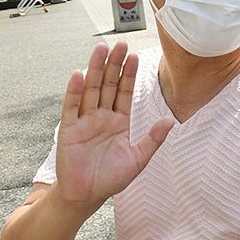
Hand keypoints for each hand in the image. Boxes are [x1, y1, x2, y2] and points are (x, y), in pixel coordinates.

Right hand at [55, 42, 173, 207]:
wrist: (87, 196)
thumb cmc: (111, 178)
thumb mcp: (138, 159)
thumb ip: (152, 139)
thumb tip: (171, 121)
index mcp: (118, 122)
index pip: (124, 92)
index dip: (128, 74)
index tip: (134, 55)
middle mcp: (101, 117)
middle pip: (108, 85)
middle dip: (114, 64)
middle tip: (119, 43)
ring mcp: (84, 121)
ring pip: (91, 90)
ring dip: (95, 69)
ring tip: (100, 49)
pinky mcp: (69, 130)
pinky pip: (72, 107)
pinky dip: (75, 91)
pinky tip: (79, 74)